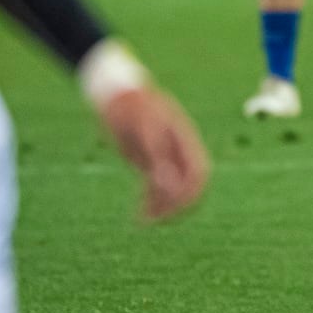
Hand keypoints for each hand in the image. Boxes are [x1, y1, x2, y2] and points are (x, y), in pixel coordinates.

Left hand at [98, 87, 210, 220]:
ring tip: (143, 220)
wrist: (113, 93)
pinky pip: (156, 186)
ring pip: (172, 188)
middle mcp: (178, 148)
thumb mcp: (141, 129)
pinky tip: (140, 213)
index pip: (198, 171)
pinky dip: (151, 201)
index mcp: (183, 138)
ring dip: (162, 206)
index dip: (190, 192)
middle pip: (189, 184)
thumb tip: (168, 186)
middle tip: (158, 219)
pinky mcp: (150, 161)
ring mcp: (165, 155)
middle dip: (177, 204)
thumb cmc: (128, 107)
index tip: (173, 208)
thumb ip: (156, 156)